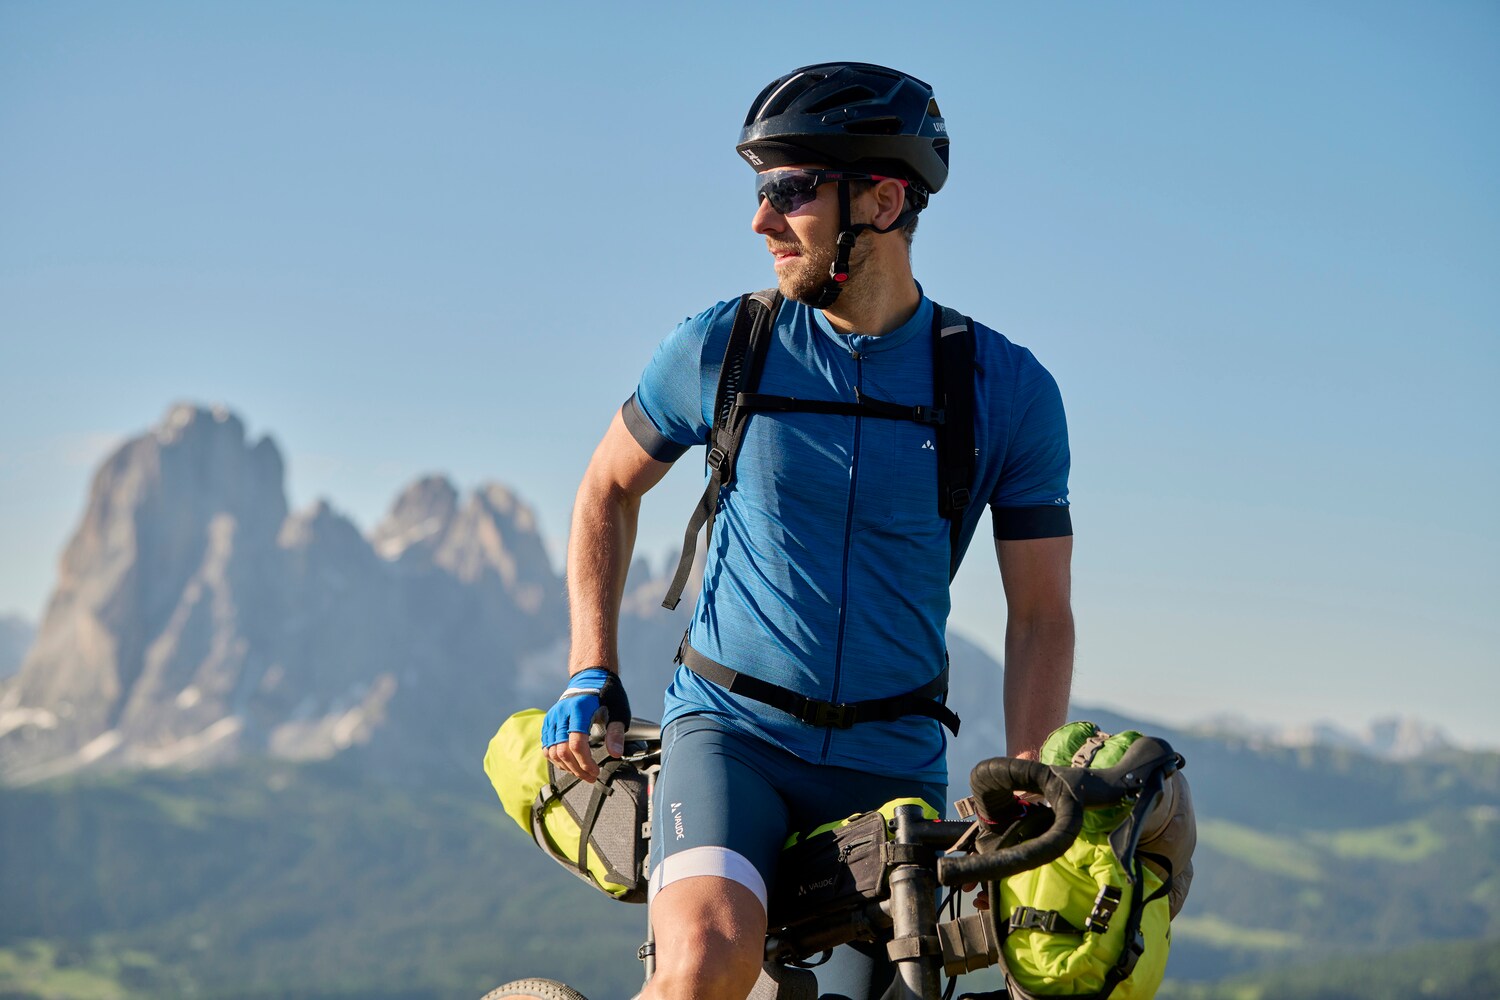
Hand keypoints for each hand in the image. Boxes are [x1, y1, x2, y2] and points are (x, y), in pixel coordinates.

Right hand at [542, 668, 630, 782]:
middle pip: (563, 751)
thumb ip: (616, 733)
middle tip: (591, 777)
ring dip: (566, 767)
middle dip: (577, 769)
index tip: (596, 772)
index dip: (586, 762)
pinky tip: (570, 764)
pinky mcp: (548, 722)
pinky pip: (546, 747)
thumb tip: (615, 754)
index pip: (577, 744)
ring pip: (552, 751)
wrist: (590, 678)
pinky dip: (556, 759)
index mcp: (579, 709)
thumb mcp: (619, 711)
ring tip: (581, 772)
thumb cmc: (607, 695)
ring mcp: (552, 718)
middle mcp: (561, 713)